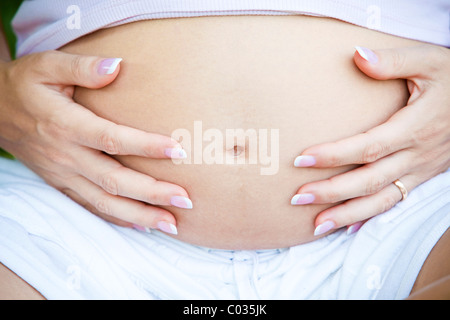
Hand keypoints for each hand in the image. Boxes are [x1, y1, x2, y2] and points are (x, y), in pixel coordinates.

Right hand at [0, 50, 191, 233]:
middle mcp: (66, 155)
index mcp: (65, 124)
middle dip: (152, 193)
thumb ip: (82, 67)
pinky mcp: (62, 185)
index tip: (177, 150)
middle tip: (185, 199)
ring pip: (105, 202)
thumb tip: (117, 66)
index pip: (111, 138)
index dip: (145, 146)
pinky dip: (118, 219)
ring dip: (141, 215)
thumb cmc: (26, 85)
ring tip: (172, 224)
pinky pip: (91, 208)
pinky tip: (143, 225)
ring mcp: (63, 175)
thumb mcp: (47, 65)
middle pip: (114, 180)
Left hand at [292, 45, 449, 235]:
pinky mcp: (421, 177)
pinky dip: (370, 217)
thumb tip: (357, 55)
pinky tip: (347, 227)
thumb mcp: (430, 61)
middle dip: (331, 192)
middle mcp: (416, 155)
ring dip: (346, 214)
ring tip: (315, 225)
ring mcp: (420, 170)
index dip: (334, 155)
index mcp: (415, 127)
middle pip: (369, 180)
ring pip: (380, 200)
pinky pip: (395, 202)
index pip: (368, 147)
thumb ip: (394, 61)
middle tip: (297, 198)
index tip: (301, 160)